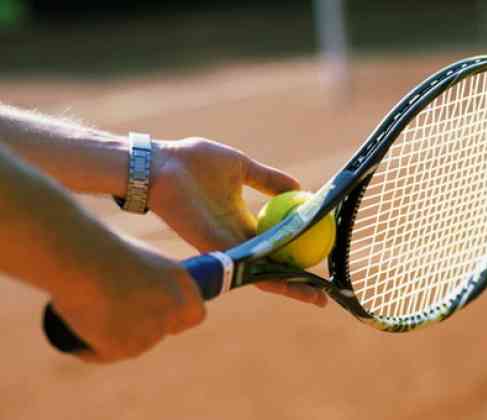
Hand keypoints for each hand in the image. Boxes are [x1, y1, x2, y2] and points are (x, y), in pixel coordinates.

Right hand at [51, 244, 204, 362]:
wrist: (77, 256)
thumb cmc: (101, 249)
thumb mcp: (138, 260)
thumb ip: (150, 280)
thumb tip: (143, 299)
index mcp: (182, 281)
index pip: (195, 314)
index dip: (177, 317)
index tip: (160, 315)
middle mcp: (172, 308)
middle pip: (161, 332)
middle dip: (142, 328)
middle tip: (113, 311)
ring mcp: (151, 330)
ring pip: (134, 345)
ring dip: (115, 336)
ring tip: (89, 310)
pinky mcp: (124, 347)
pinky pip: (104, 354)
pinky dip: (90, 348)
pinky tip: (79, 328)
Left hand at [149, 138, 326, 306]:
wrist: (162, 165)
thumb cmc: (194, 162)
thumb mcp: (242, 166)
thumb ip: (268, 179)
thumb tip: (298, 186)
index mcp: (242, 219)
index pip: (275, 241)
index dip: (297, 251)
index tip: (320, 254)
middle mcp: (237, 237)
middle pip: (272, 265)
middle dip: (297, 283)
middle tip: (324, 294)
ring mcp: (227, 246)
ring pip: (264, 274)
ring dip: (291, 288)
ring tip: (317, 299)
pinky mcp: (216, 250)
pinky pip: (249, 268)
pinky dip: (274, 278)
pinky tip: (295, 285)